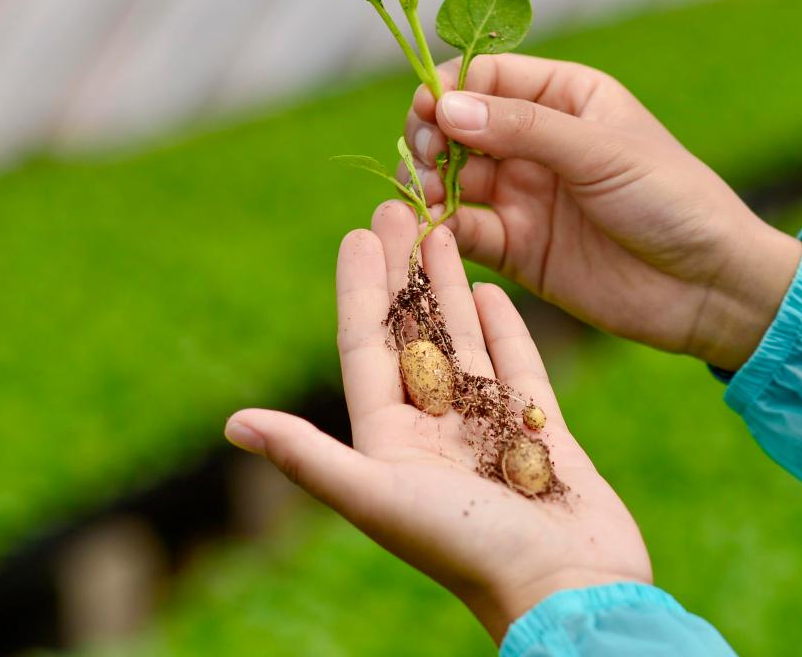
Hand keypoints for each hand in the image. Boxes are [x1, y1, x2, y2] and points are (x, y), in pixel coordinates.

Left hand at [225, 201, 650, 642]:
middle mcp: (432, 429)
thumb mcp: (378, 496)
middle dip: (403, 272)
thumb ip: (308, 456)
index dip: (358, 290)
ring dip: (450, 286)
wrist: (569, 593)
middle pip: (413, 333)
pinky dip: (504, 327)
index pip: (366, 347)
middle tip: (399, 208)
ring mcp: (485, 426)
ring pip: (462, 340)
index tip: (357, 234)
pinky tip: (493, 289)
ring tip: (444, 231)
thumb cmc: (468, 550)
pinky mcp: (535, 428)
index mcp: (389, 441)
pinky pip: (515, 365)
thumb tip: (231, 424)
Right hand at [406, 54, 801, 369]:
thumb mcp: (601, 151)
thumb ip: (523, 128)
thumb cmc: (672, 199)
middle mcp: (536, 141)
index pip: (488, 76)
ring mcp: (524, 194)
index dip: (450, 88)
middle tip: (425, 155)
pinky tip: (435, 229)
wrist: (709, 288)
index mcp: (565, 97)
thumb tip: (445, 106)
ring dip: (431, 181)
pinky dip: (442, 228)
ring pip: (453, 176)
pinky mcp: (517, 247)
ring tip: (430, 194)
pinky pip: (465, 230)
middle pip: (460, 126)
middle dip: (432, 136)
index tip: (426, 109)